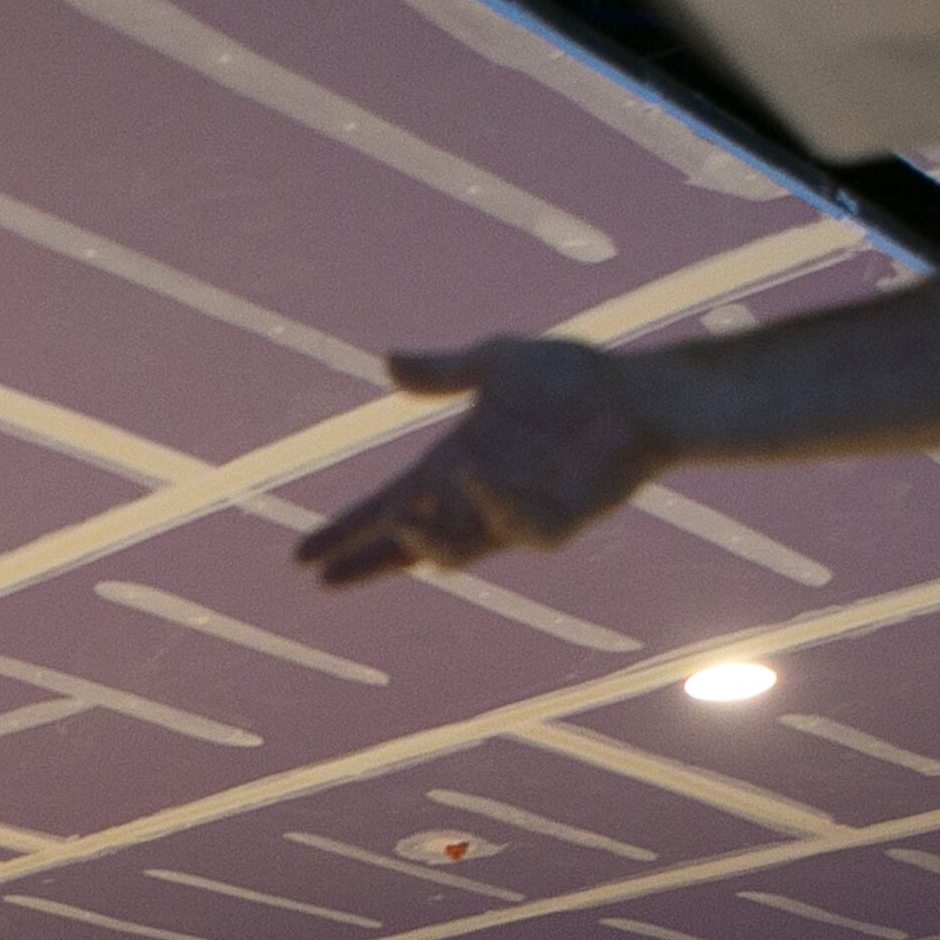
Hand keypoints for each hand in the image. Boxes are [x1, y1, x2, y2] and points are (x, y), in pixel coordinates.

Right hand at [296, 338, 671, 586]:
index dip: (346, 530)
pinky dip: (493, 506)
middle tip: (324, 576)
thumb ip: (443, 371)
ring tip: (399, 520)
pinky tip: (473, 477)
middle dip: (367, 561)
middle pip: (408, 545)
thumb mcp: (496, 363)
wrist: (636, 391)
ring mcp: (514, 516)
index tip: (302, 554)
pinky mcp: (556, 522)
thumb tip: (386, 364)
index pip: (387, 507)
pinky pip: (518, 529)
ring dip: (423, 541)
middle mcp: (476, 500)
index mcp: (452, 467)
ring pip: (454, 552)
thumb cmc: (572, 378)